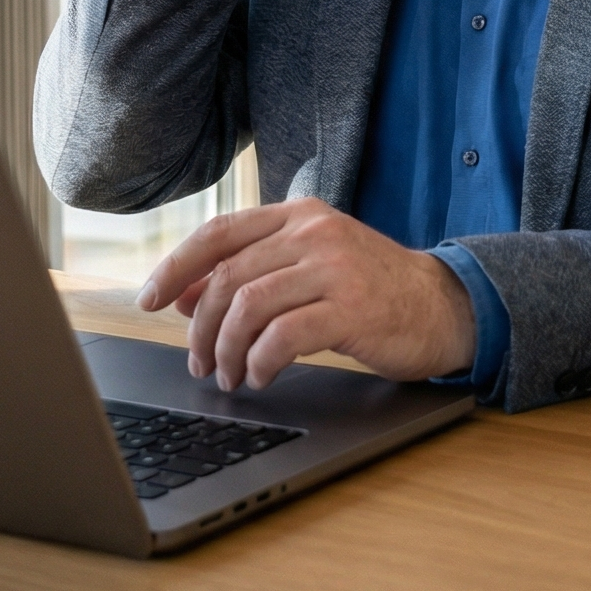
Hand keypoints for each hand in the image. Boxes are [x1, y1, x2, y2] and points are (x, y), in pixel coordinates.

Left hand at [136, 199, 476, 391]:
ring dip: (226, 350)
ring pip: (248, 307)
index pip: (219, 232)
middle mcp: (315, 232)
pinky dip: (260, 361)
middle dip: (200, 328)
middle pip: (228, 277)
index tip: (147, 300)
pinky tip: (260, 376)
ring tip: (229, 376)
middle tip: (199, 362)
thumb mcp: (309, 269)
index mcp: (299, 215)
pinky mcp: (352, 308)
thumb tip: (181, 294)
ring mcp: (335, 267)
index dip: (176, 267)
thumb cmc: (370, 290)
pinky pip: (283, 337)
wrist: (442, 306)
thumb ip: (251, 273)